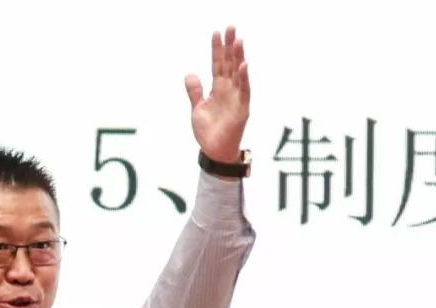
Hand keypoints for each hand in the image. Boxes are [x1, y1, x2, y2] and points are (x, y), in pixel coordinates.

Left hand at [185, 26, 250, 162]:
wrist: (214, 151)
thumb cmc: (208, 132)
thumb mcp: (197, 109)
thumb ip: (195, 91)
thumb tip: (190, 74)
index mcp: (218, 89)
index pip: (218, 64)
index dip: (217, 49)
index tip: (217, 33)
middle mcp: (229, 90)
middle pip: (229, 64)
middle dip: (230, 46)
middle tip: (231, 28)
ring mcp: (237, 98)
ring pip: (238, 74)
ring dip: (238, 57)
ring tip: (238, 41)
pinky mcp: (242, 109)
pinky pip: (244, 91)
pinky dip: (244, 78)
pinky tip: (243, 65)